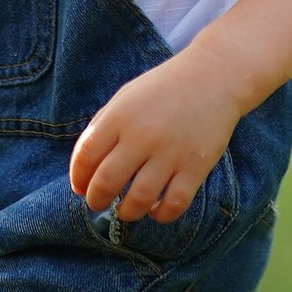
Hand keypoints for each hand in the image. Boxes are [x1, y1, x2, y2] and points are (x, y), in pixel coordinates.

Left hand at [69, 52, 244, 223]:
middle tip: (99, 203)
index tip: (81, 188)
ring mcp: (171, 152)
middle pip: (106, 183)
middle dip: (96, 200)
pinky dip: (160, 215)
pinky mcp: (196, 166)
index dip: (78, 178)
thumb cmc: (163, 90)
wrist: (213, 76)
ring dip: (126, 212)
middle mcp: (142, 135)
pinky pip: (174, 204)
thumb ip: (102, 129)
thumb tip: (83, 175)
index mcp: (120, 116)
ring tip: (125, 209)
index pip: (86, 156)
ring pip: (138, 200)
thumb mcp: (125, 98)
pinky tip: (156, 209)